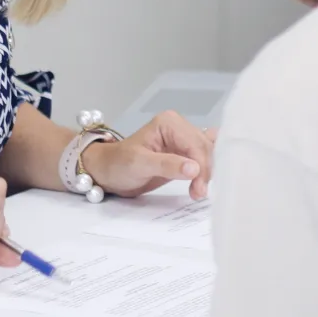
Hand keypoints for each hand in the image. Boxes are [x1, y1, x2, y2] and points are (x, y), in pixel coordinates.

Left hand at [82, 111, 216, 200]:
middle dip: (204, 171)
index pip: (195, 144)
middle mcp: (179, 127)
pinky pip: (202, 155)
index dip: (201, 167)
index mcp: (170, 123)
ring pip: (207, 154)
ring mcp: (182, 139)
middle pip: (204, 148)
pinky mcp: (183, 152)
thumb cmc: (119, 165)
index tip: (198, 190)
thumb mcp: (139, 164)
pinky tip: (209, 175)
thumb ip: (167, 165)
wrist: (108, 172)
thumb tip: (195, 169)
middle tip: (198, 194)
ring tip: (197, 191)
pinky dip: (207, 166)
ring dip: (206, 172)